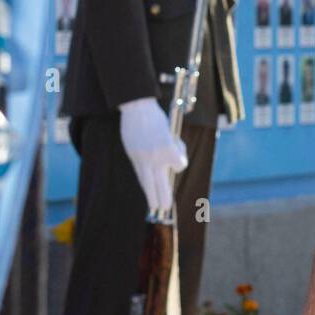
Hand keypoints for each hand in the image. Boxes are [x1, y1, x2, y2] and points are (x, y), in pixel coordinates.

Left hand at [118, 98, 187, 212]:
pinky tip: (175, 141)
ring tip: (173, 146)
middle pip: (156, 185)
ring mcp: (156, 156)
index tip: (153, 205)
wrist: (137, 107)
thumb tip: (161, 169)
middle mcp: (146, 161)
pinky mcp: (167, 149)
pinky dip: (181, 152)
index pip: (145, 182)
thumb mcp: (134, 145)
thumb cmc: (135, 123)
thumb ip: (144, 158)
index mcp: (137, 160)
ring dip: (179, 161)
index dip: (150, 194)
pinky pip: (180, 159)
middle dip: (162, 197)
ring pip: (177, 168)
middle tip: (164, 207)